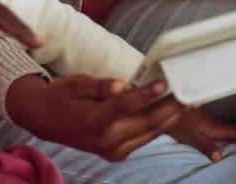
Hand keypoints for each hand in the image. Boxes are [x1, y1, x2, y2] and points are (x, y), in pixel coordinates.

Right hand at [6, 74, 188, 161]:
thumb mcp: (76, 84)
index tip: (165, 82)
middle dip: (172, 107)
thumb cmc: (62, 97)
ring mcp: (112, 150)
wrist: (44, 120)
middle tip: (192, 93)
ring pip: (149, 133)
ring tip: (190, 102)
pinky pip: (143, 138)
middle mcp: (105, 140)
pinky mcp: (116, 154)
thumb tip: (120, 85)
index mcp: (94, 120)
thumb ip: (100, 86)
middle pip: (146, 122)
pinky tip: (172, 112)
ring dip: (171, 117)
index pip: (126, 105)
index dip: (147, 93)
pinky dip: (159, 125)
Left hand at [167, 107, 235, 161]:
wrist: (166, 107)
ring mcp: (212, 118)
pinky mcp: (206, 117)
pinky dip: (231, 130)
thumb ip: (207, 147)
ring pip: (230, 126)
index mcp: (217, 127)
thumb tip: (220, 157)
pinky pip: (224, 125)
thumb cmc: (179, 123)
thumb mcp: (192, 138)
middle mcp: (217, 121)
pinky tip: (230, 134)